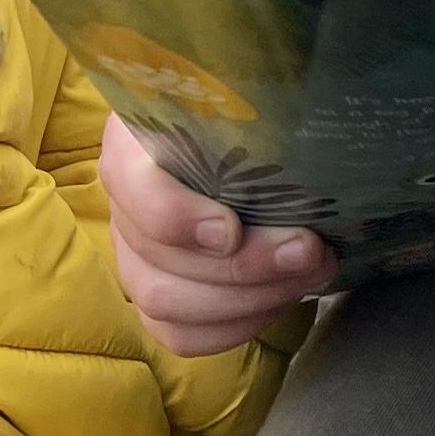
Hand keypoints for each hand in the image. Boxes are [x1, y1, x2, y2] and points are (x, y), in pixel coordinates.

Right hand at [97, 111, 333, 356]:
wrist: (249, 145)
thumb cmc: (252, 116)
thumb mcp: (251, 100)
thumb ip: (262, 112)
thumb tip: (312, 140)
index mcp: (132, 140)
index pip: (130, 185)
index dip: (175, 218)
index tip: (231, 230)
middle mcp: (122, 201)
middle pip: (158, 257)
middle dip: (244, 266)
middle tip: (309, 251)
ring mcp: (133, 254)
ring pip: (165, 302)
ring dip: (248, 299)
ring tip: (307, 274)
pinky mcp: (156, 295)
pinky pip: (180, 335)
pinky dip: (234, 327)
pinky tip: (279, 299)